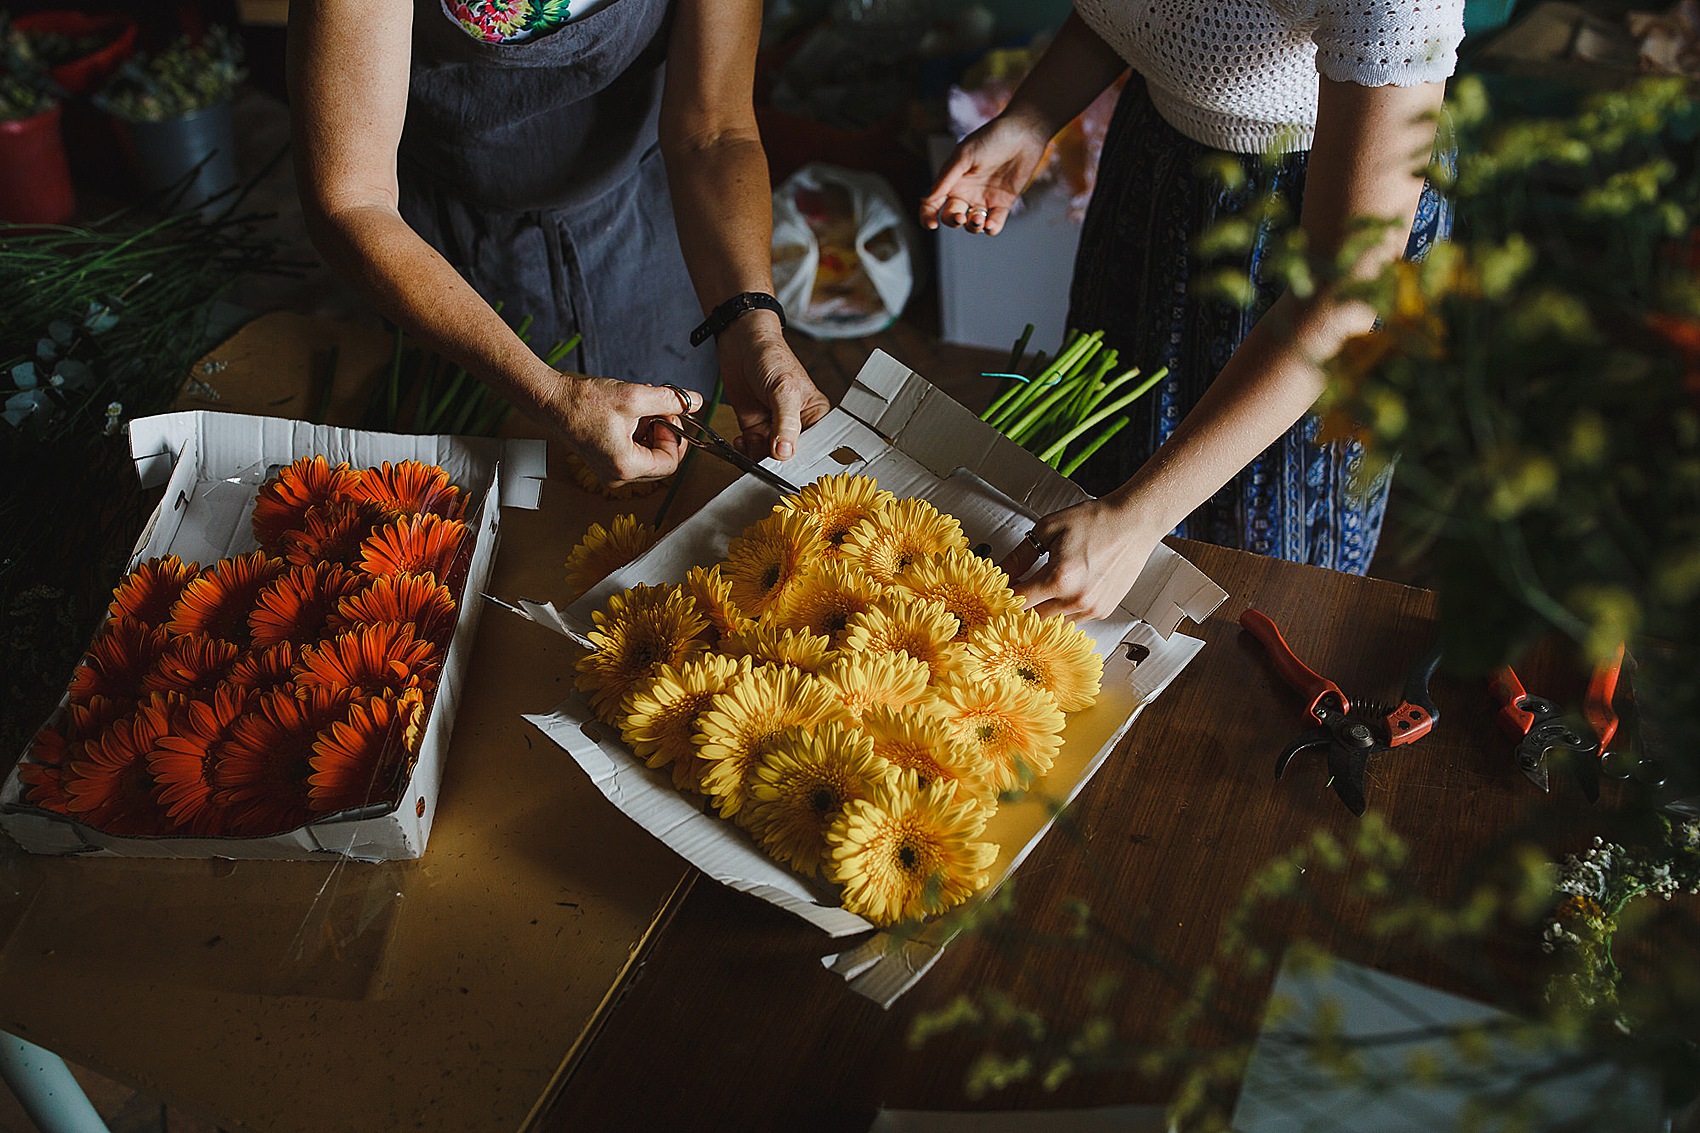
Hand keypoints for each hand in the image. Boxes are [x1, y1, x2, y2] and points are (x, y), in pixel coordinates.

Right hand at [547, 372, 699, 485]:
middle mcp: (618, 476)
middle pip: (660, 461)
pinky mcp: (605, 462)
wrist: (552, 401)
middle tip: (659, 409)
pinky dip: (638, 433)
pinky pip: (633, 452)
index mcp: (626, 466)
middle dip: (664, 432)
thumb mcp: (634, 396)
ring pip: (648, 455)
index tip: (669, 414)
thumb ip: (669, 400)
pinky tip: (631, 413)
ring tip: (641, 407)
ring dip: (651, 430)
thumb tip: (694, 401)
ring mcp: (610, 471)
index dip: (676, 436)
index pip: (671, 462)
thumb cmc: (584, 403)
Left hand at [716, 312, 829, 460]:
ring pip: (770, 459)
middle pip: (792, 459)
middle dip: (778, 464)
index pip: (815, 448)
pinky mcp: (755, 430)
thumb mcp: (784, 389)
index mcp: (816, 416)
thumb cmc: (771, 357)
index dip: (803, 462)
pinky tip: (741, 442)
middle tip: (765, 465)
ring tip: (751, 448)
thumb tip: (785, 453)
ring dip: (758, 459)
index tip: (789, 471)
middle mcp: (797, 426)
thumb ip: (786, 422)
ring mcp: (774, 430)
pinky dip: (744, 453)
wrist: (741, 344)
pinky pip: (752, 452)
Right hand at [920, 111, 1052, 235]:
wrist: (1024, 132)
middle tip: (960, 217)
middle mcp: (966, 191)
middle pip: (952, 216)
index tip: (932, 224)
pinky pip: (994, 224)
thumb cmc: (991, 138)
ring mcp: (985, 198)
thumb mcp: (964, 155)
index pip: (933, 203)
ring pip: (972, 224)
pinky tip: (989, 225)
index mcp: (952, 180)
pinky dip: (990, 229)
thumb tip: (927, 199)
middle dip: (953, 221)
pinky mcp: (1003, 203)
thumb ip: (946, 178)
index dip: (927, 216)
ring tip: (978, 220)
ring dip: (972, 227)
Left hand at [999, 497, 1167, 620]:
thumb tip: (1001, 572)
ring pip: (1051, 624)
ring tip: (1038, 592)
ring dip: (1040, 613)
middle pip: (1032, 620)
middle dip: (1018, 610)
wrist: (1134, 523)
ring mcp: (1091, 609)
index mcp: (1059, 578)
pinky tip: (1060, 593)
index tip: (994, 594)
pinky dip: (1060, 612)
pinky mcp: (1102, 611)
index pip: (1018, 601)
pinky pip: (1071, 621)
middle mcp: (1076, 599)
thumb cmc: (1096, 521)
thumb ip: (1020, 555)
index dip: (1001, 599)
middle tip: (1012, 595)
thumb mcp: (1048, 529)